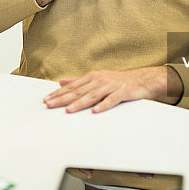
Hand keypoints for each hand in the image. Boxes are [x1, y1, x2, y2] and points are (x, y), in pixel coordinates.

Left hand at [43, 66, 182, 112]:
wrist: (141, 79)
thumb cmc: (117, 81)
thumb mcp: (96, 78)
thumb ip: (78, 81)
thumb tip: (61, 82)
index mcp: (92, 77)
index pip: (72, 86)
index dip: (59, 93)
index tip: (47, 99)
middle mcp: (99, 80)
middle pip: (79, 91)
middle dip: (63, 98)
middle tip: (50, 105)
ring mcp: (111, 86)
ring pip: (92, 95)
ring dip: (80, 103)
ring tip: (69, 110)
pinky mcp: (122, 92)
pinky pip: (112, 100)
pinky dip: (103, 105)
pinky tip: (95, 111)